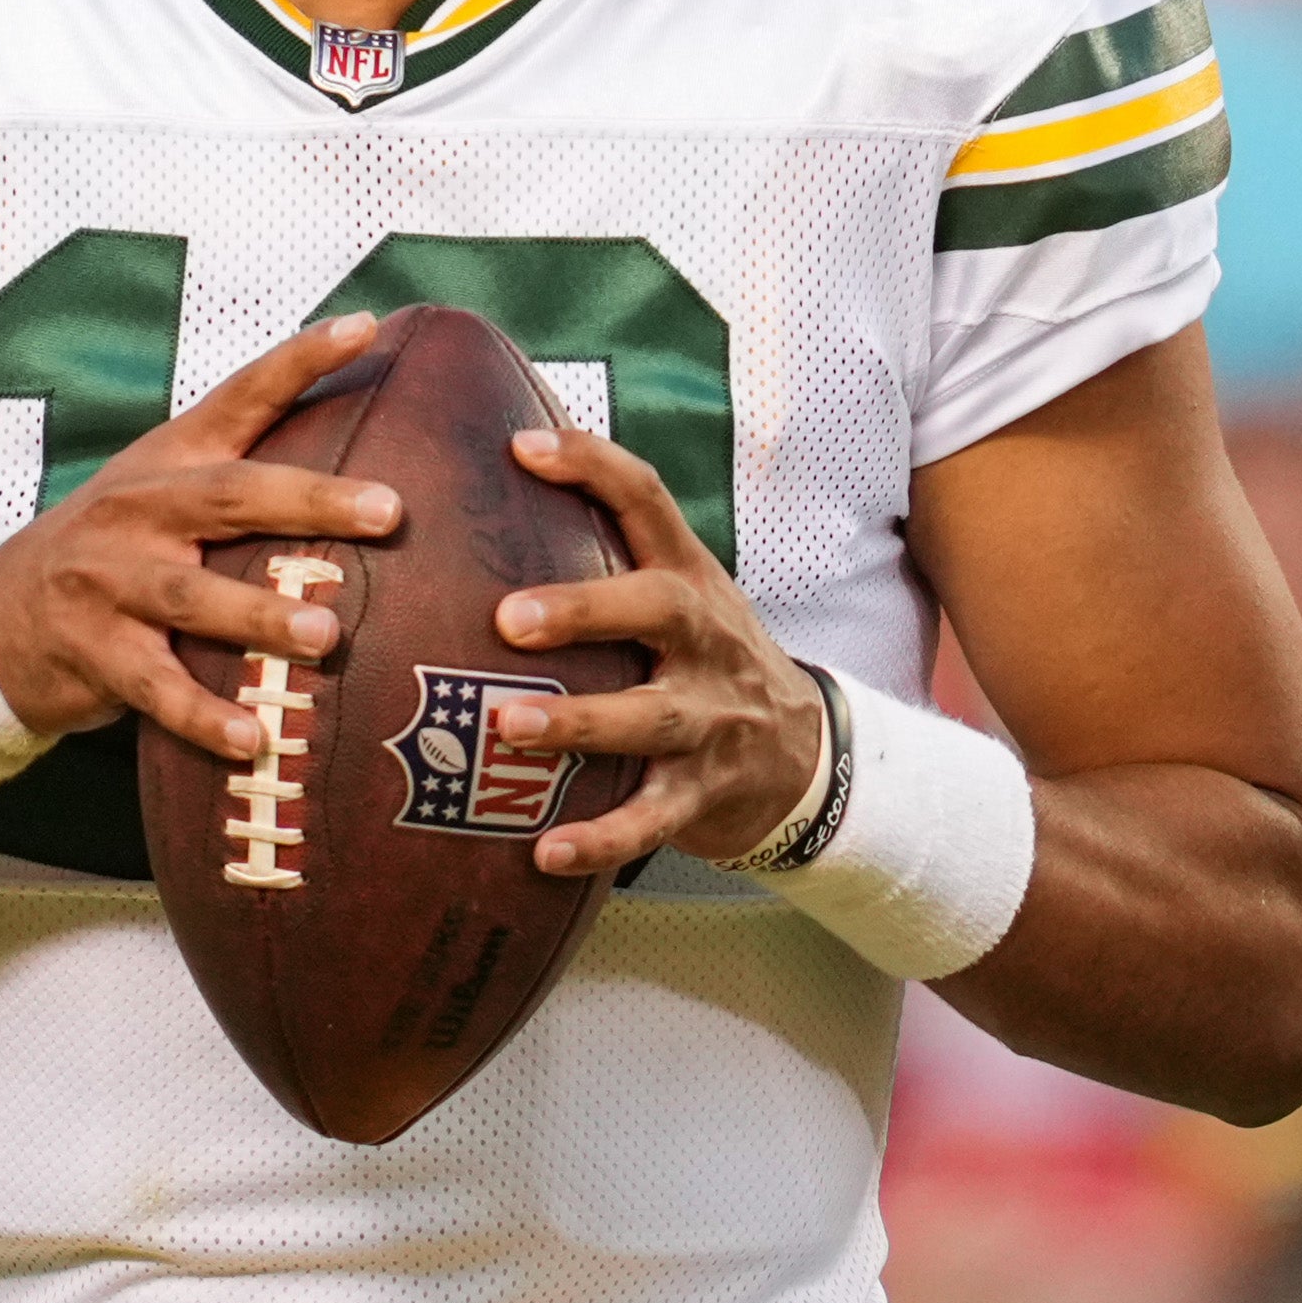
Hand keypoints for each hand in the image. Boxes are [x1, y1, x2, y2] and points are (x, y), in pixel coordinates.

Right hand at [0, 313, 401, 758]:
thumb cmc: (115, 550)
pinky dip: (204, 715)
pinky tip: (251, 736)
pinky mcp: (94, 653)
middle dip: (312, 501)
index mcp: (169, 460)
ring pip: (192, 596)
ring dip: (261, 615)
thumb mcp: (163, 490)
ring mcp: (110, 582)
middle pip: (230, 497)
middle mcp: (140, 510)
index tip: (363, 326)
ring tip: (326, 635)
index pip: (240, 396)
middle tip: (390, 511)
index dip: (300, 359)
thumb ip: (244, 472)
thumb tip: (371, 459)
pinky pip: (156, 688)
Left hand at [489, 427, 822, 874]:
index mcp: (690, 580)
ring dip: (579, 723)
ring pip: (650, 718)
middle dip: (585, 609)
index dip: (592, 468)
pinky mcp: (704, 794)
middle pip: (657, 609)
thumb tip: (494, 490)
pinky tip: (546, 852)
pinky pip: (651, 819)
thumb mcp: (680, 597)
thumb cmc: (708, 661)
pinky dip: (601, 838)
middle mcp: (705, 642)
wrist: (807, 755)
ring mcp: (710, 720)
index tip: (521, 449)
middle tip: (508, 617)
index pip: (648, 502)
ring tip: (509, 725)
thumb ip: (609, 555)